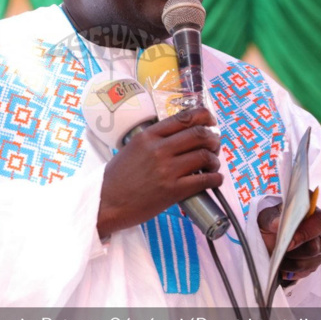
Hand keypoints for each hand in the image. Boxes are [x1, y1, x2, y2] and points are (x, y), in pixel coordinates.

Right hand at [96, 107, 222, 237]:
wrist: (105, 202)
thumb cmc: (116, 178)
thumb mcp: (132, 148)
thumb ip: (153, 141)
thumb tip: (178, 138)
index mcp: (148, 136)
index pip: (183, 118)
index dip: (204, 117)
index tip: (211, 121)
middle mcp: (159, 149)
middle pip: (199, 134)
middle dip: (213, 139)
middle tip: (214, 146)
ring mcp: (167, 169)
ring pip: (204, 156)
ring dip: (214, 159)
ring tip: (213, 165)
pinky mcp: (172, 190)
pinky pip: (203, 180)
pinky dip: (215, 178)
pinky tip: (215, 179)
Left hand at [258, 203, 320, 285]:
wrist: (267, 237)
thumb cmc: (271, 222)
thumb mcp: (267, 217)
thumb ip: (272, 219)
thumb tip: (277, 224)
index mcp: (313, 215)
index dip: (307, 232)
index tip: (289, 241)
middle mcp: (320, 234)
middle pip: (316, 247)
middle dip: (296, 252)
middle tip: (280, 252)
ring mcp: (318, 251)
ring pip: (310, 263)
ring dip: (292, 263)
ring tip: (277, 259)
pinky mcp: (312, 265)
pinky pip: (305, 272)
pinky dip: (291, 271)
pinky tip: (281, 267)